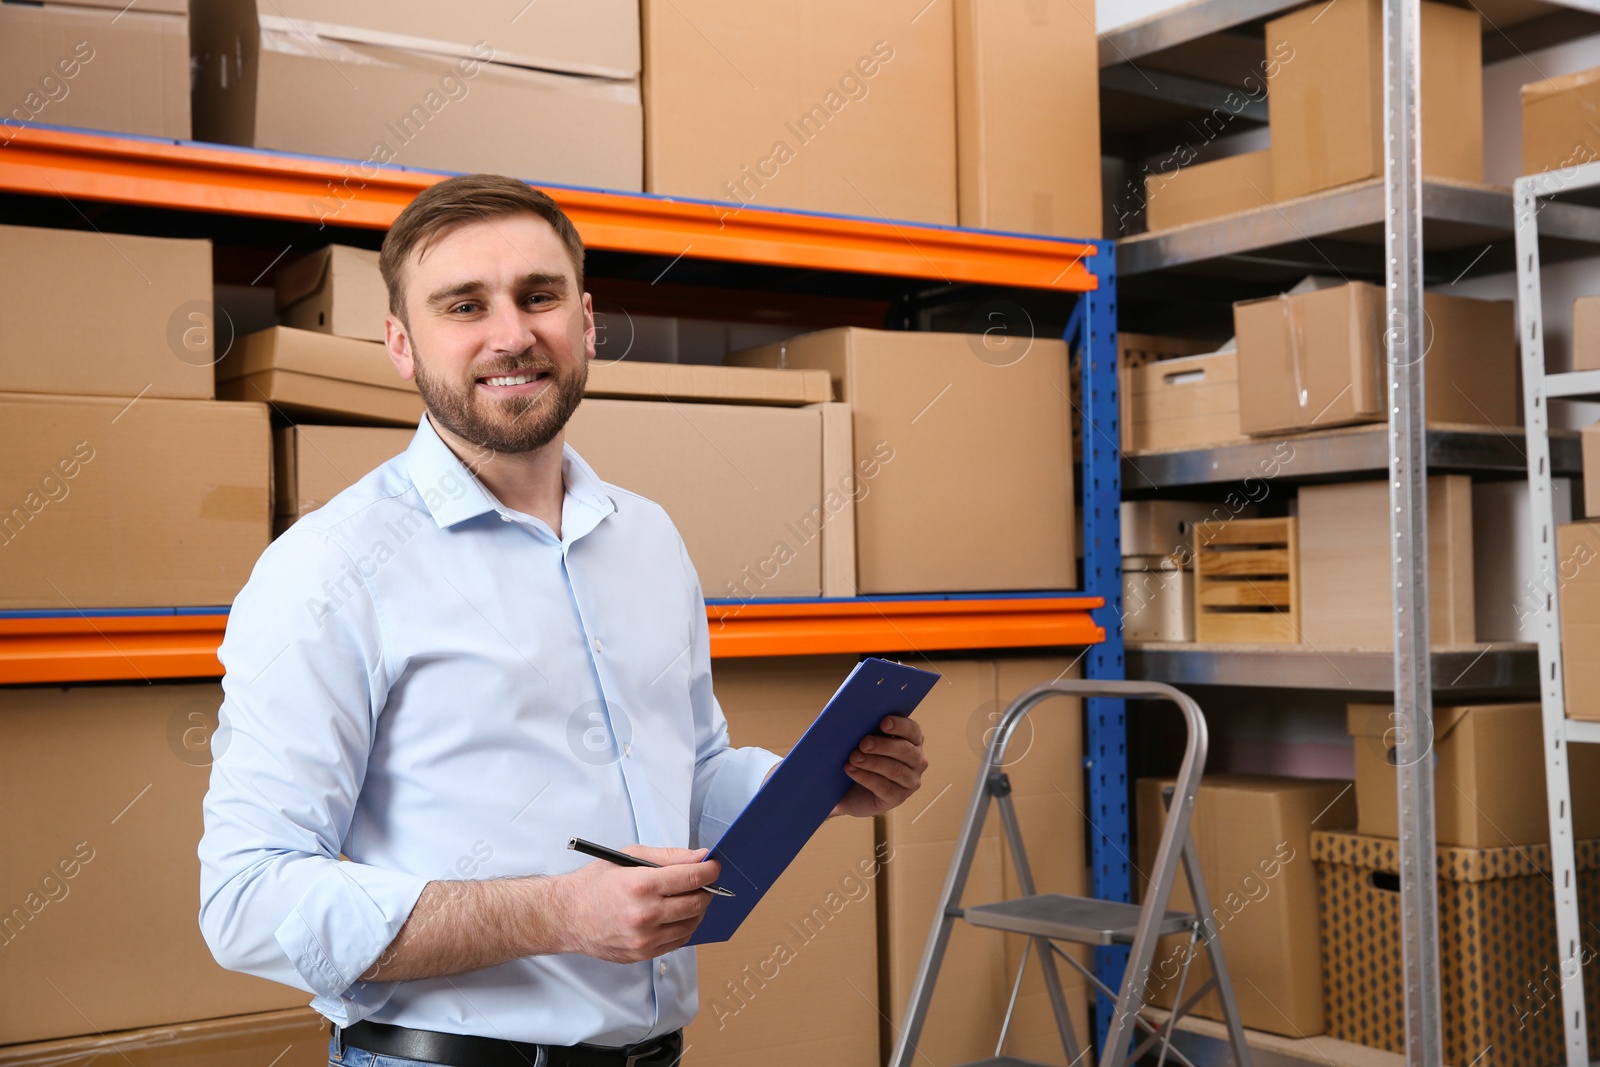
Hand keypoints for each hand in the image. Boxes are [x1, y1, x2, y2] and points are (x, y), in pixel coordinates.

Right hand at [553, 845, 719, 962]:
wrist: (567, 916)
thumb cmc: (596, 883)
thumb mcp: (629, 856)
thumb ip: (668, 856)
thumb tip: (700, 857)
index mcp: (641, 885)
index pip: (691, 879)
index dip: (709, 871)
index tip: (714, 866)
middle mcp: (645, 914)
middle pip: (696, 903)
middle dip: (707, 890)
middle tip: (704, 882)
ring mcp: (645, 939)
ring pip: (691, 925)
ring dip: (698, 910)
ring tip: (690, 897)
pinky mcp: (643, 954)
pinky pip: (678, 942)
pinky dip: (684, 927)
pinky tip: (677, 915)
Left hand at [831, 715, 927, 817]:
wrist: (848, 789)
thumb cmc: (860, 757)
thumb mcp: (864, 741)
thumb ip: (866, 729)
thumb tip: (855, 716)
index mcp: (913, 740)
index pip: (913, 730)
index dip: (900, 725)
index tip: (883, 722)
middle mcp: (917, 761)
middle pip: (905, 751)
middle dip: (883, 745)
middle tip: (863, 743)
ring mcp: (910, 781)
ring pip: (896, 770)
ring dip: (873, 762)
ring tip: (853, 758)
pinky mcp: (898, 798)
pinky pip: (885, 787)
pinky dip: (866, 777)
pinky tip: (851, 770)